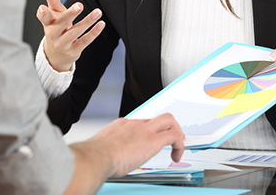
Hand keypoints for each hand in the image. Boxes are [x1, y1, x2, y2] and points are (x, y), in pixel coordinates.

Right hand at [36, 0, 104, 71]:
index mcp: (48, 23)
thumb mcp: (54, 15)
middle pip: (62, 23)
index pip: (43, 17)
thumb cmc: (57, 29)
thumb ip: (52, 1)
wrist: (56, 55)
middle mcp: (53, 34)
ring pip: (75, 32)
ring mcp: (63, 44)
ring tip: (98, 12)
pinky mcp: (73, 50)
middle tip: (79, 5)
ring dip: (87, 21)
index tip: (43, 7)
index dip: (42, 13)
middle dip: (70, 14)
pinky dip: (94, 32)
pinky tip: (101, 24)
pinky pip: (85, 41)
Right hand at [63, 114, 184, 193]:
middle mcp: (134, 124)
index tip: (150, 141)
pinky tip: (176, 157)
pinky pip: (174, 136)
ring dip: (177, 133)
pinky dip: (179, 145)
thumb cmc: (96, 156)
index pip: (141, 123)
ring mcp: (144, 130)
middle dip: (169, 126)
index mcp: (122, 125)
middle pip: (158, 117)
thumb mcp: (102, 148)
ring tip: (177, 147)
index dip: (150, 131)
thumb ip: (107, 149)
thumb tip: (105, 159)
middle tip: (172, 140)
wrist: (97, 156)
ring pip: (169, 120)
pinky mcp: (152, 140)